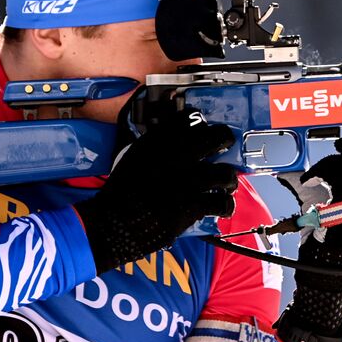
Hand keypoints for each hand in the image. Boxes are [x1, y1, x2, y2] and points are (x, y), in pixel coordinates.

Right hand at [74, 100, 236, 272]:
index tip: (204, 129)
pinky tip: (221, 206)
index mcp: (159, 141)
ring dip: (228, 179)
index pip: (190, 118)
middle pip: (216, 137)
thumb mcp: (135, 157)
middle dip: (224, 141)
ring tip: (225, 183)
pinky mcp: (193, 205)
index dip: (202, 122)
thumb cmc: (121, 192)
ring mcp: (187, 181)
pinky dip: (225, 205)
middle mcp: (176, 156)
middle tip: (224, 146)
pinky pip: (222, 202)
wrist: (113, 223)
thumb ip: (157, 147)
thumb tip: (177, 142)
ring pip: (225, 173)